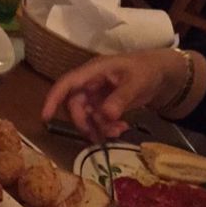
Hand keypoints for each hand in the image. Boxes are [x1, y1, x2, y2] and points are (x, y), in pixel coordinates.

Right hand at [41, 50, 187, 138]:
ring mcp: (95, 94)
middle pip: (74, 105)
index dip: (53, 99)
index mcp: (93, 71)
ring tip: (120, 132)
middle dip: (85, 122)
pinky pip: (96, 119)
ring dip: (98, 127)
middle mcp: (89, 83)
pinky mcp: (102, 104)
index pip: (67, 83)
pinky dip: (106, 127)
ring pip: (86, 115)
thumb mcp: (136, 83)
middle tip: (101, 135)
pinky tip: (122, 128)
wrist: (160, 73)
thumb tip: (106, 116)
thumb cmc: (147, 71)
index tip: (45, 118)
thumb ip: (121, 98)